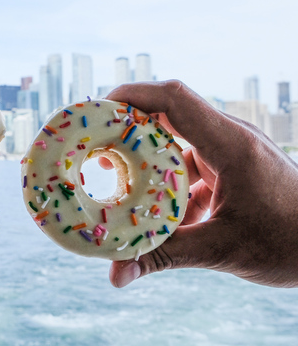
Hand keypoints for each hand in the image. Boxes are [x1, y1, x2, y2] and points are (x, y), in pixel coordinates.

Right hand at [101, 80, 297, 287]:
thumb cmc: (293, 242)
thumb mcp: (223, 250)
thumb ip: (165, 256)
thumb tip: (116, 275)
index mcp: (231, 145)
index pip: (174, 99)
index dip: (131, 96)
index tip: (96, 112)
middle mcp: (229, 139)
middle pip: (167, 115)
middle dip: (127, 130)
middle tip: (93, 149)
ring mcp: (232, 152)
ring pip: (176, 143)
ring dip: (148, 161)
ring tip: (118, 183)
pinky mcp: (233, 168)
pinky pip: (191, 165)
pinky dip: (169, 184)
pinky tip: (162, 214)